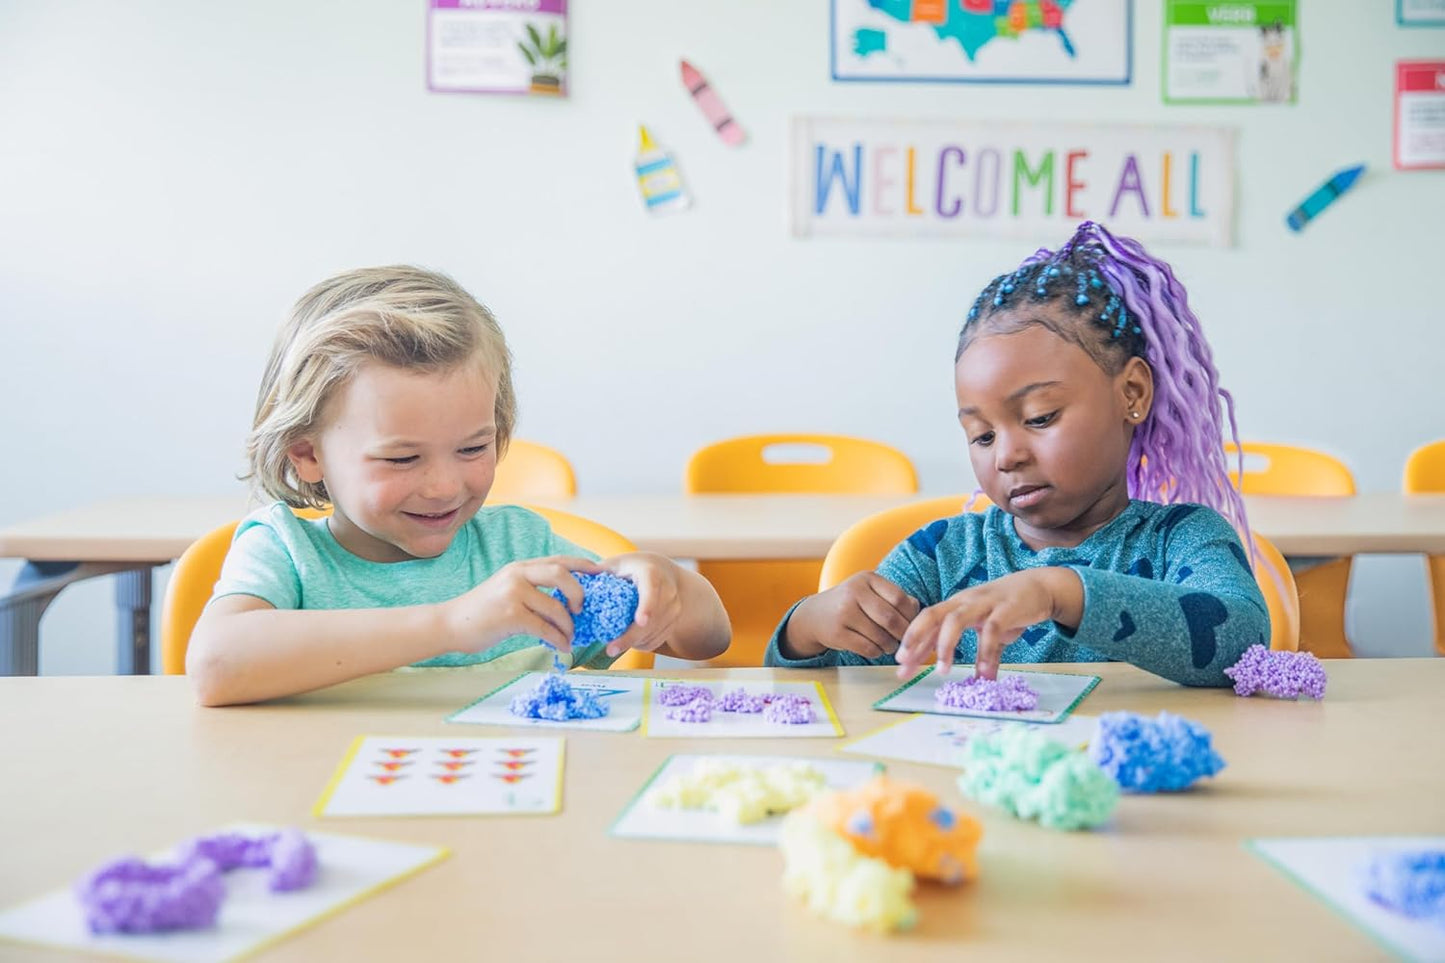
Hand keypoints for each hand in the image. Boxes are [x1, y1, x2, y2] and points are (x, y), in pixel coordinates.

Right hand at [444, 555, 602, 652]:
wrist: (450, 624)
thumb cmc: (481, 612)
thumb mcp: (506, 590)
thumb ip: (531, 588)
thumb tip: (564, 600)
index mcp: (520, 567)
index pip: (558, 560)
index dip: (582, 565)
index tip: (600, 572)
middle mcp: (518, 575)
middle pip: (562, 574)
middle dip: (579, 592)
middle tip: (582, 610)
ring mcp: (513, 594)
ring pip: (556, 606)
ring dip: (569, 625)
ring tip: (571, 636)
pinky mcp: (510, 616)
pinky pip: (545, 628)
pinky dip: (558, 639)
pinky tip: (561, 647)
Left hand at [599, 553, 683, 657]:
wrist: (664, 572)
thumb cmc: (634, 568)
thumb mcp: (617, 564)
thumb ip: (599, 572)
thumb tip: (573, 579)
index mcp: (651, 573)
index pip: (652, 589)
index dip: (647, 606)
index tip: (640, 621)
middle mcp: (668, 590)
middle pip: (652, 619)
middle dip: (631, 637)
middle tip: (610, 649)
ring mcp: (674, 607)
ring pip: (654, 633)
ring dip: (634, 643)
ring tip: (615, 644)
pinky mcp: (674, 621)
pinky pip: (658, 640)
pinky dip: (642, 644)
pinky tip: (629, 641)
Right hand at [783, 572, 919, 660]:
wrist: (815, 615)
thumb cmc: (851, 603)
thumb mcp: (870, 592)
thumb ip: (895, 597)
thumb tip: (919, 612)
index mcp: (867, 578)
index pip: (899, 598)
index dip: (910, 616)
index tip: (914, 626)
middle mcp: (854, 592)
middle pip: (890, 618)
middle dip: (902, 634)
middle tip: (906, 641)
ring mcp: (844, 612)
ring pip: (880, 636)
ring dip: (890, 645)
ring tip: (890, 645)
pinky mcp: (837, 633)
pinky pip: (867, 648)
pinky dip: (877, 652)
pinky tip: (875, 648)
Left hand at [895, 568, 1078, 679]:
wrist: (1040, 586)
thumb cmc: (1008, 608)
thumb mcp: (987, 630)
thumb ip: (978, 653)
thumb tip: (969, 678)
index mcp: (955, 606)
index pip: (926, 623)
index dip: (912, 643)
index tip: (900, 666)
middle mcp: (964, 602)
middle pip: (932, 615)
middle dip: (916, 638)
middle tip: (905, 662)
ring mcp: (984, 603)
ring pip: (956, 620)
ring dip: (946, 645)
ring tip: (943, 672)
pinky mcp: (1007, 608)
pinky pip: (992, 630)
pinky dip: (986, 651)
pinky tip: (985, 673)